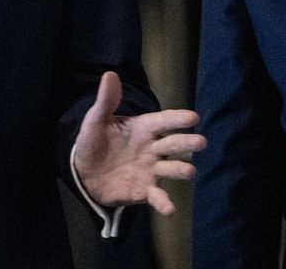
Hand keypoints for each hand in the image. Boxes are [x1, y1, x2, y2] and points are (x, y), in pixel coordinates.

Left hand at [71, 71, 204, 215]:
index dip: (177, 119)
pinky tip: (170, 209)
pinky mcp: (145, 191)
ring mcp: (151, 171)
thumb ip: (105, 101)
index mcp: (143, 129)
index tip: (193, 117)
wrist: (84, 173)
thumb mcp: (95, 121)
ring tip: (189, 171)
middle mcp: (152, 149)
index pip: (163, 121)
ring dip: (181, 170)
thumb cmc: (94, 142)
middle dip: (187, 143)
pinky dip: (164, 204)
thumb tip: (110, 75)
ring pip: (172, 170)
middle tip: (200, 142)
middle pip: (173, 144)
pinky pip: (158, 197)